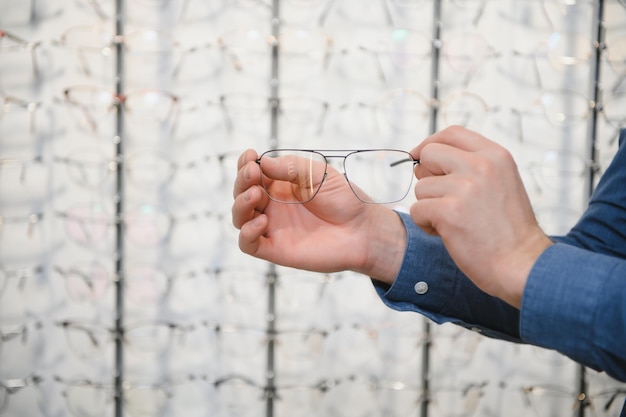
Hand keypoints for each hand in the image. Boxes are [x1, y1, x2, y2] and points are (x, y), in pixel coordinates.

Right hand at [232, 149, 405, 282]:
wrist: (362, 230)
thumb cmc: (344, 199)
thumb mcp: (319, 174)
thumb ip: (291, 168)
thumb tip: (262, 163)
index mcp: (280, 184)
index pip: (252, 173)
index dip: (245, 164)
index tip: (250, 155)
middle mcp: (272, 205)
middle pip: (241, 192)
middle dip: (242, 181)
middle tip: (252, 174)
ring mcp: (272, 227)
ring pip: (239, 217)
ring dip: (240, 204)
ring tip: (255, 195)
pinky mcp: (275, 249)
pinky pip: (248, 244)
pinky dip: (247, 232)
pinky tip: (262, 221)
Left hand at [409, 126, 552, 307]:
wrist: (523, 265)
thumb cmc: (509, 231)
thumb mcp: (501, 183)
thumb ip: (471, 167)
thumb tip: (423, 160)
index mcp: (496, 155)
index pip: (452, 132)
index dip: (430, 143)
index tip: (420, 158)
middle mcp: (481, 165)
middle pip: (429, 153)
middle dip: (426, 176)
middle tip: (441, 198)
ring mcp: (465, 188)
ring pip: (421, 187)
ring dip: (429, 207)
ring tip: (455, 222)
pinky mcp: (449, 211)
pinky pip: (417, 210)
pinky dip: (426, 224)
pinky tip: (448, 234)